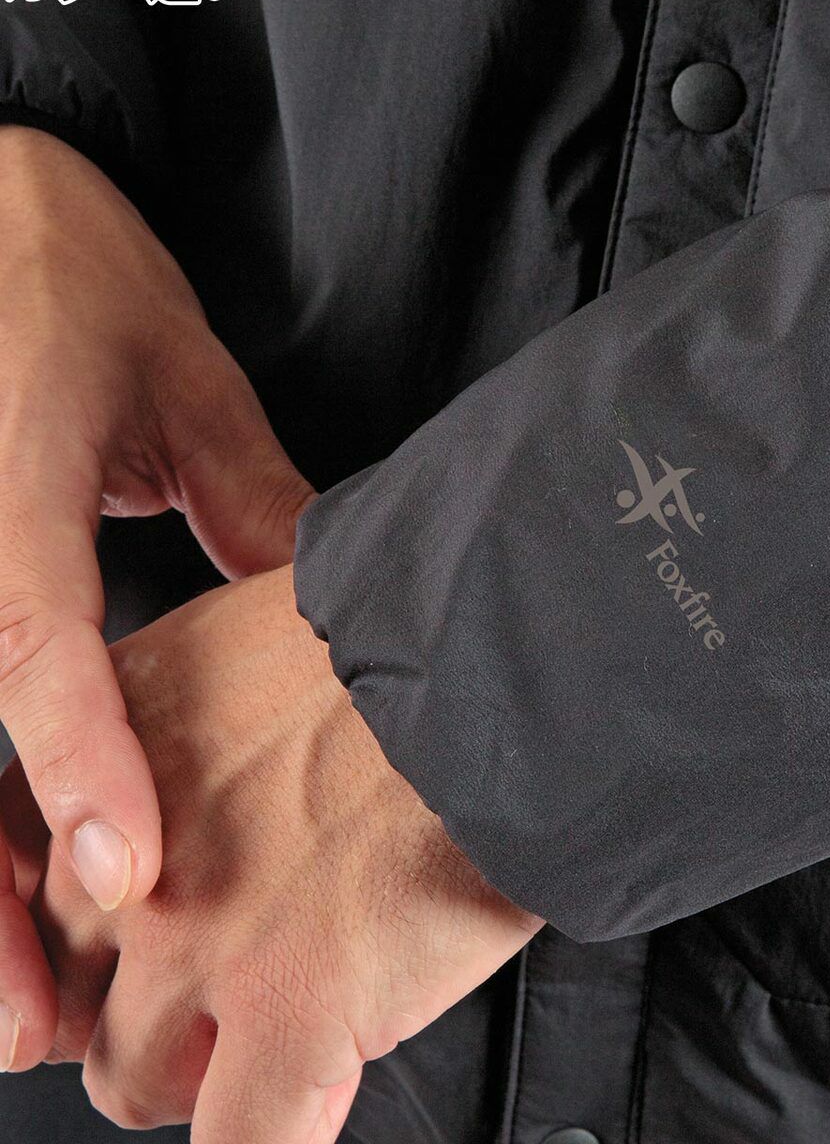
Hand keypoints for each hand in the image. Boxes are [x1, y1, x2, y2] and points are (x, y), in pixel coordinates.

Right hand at [0, 127, 312, 1065]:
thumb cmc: (74, 281)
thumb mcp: (185, 388)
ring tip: (16, 1003)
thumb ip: (253, 505)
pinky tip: (9, 875)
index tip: (126, 879)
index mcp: (7, 491)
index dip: (78, 769)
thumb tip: (323, 610)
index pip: (34, 651)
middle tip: (37, 1022)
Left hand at [27, 565, 541, 1138]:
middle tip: (224, 982)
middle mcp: (132, 855)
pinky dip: (265, 1139)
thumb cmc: (416, 644)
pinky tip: (308, 1100)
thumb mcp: (267, 642)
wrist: (506, 671)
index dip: (86, 930)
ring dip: (199, 1074)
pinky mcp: (292, 1011)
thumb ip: (215, 720)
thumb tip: (237, 765)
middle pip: (73, 992)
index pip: (28, 879)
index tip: (126, 943)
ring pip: (133, 1082)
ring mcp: (201, 942)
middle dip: (140, 1002)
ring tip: (283, 1038)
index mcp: (117, 746)